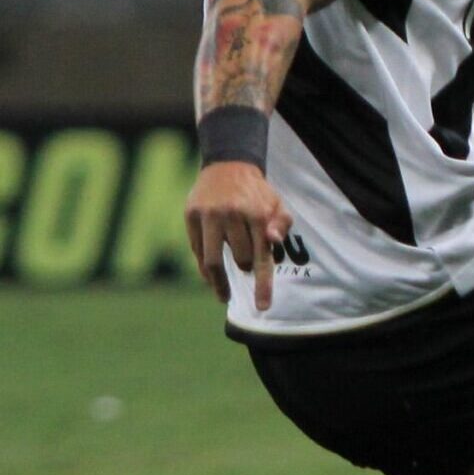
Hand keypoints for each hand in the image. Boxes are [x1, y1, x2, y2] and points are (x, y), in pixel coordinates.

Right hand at [185, 162, 292, 309]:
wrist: (227, 166)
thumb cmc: (257, 193)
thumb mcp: (278, 204)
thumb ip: (282, 225)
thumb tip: (272, 242)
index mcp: (258, 214)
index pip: (262, 258)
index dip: (262, 286)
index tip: (262, 308)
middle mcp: (232, 215)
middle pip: (239, 260)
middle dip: (245, 267)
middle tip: (246, 265)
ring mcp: (209, 215)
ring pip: (213, 261)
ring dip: (220, 280)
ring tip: (224, 292)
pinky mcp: (191, 216)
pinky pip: (197, 251)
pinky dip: (204, 268)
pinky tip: (210, 277)